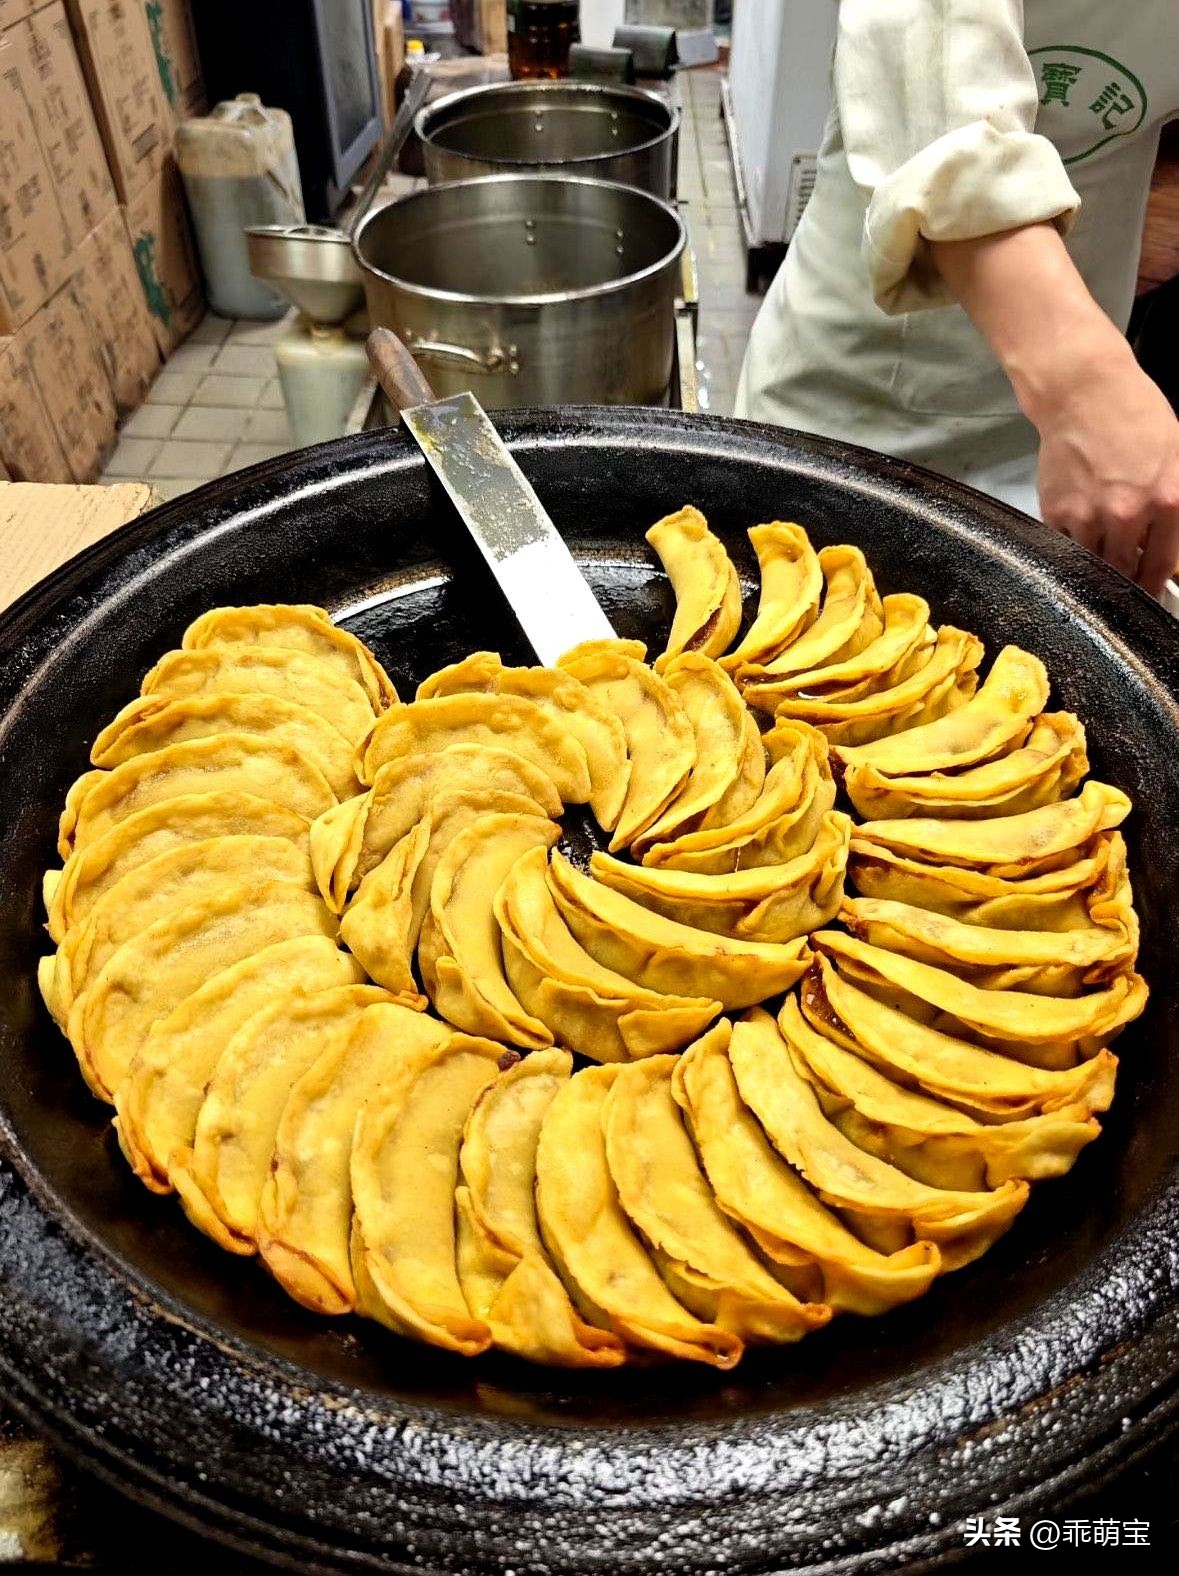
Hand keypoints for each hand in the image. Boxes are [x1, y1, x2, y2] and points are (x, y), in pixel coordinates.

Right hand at [932, 225, 1178, 597]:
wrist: (1083, 393)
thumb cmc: (1134, 414)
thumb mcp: (1176, 455)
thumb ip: (1174, 502)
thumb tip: (1169, 544)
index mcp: (1166, 502)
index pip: (1159, 565)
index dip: (1152, 586)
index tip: (1148, 593)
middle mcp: (1126, 516)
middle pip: (1124, 573)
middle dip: (1124, 580)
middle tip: (1123, 580)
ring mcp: (1086, 517)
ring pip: (1091, 564)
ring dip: (1096, 563)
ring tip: (1099, 550)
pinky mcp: (1055, 512)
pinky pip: (1065, 544)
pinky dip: (1073, 543)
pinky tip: (1079, 525)